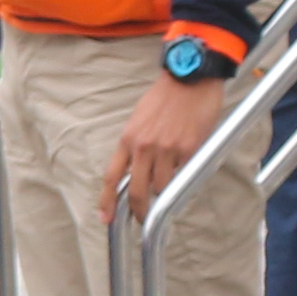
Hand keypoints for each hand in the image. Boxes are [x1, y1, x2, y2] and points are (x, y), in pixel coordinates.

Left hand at [99, 67, 223, 223]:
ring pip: (163, 186)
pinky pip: (184, 172)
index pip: (112, 177)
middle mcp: (144, 147)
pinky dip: (185, 171)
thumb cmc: (165, 97)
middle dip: (139, 211)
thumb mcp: (140, 120)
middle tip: (143, 218)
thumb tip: (138, 171)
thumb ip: (137, 146)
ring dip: (166, 187)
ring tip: (172, 175)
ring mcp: (167, 149)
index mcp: (128, 139)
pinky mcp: (189, 149)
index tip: (106, 218)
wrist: (189, 77)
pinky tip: (187, 156)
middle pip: (137, 191)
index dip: (107, 201)